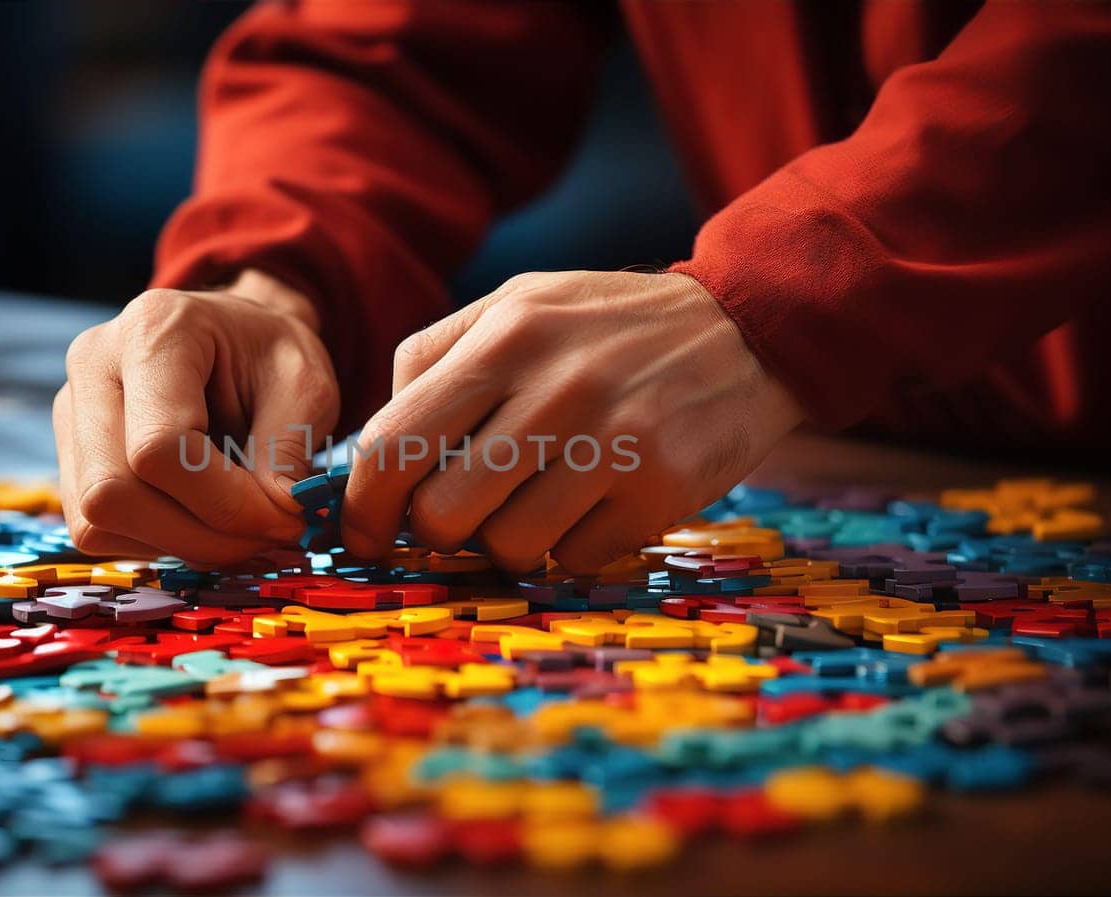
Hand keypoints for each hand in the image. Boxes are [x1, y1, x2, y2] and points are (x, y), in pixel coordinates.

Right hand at [54, 270, 338, 564]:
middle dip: (198, 535)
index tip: (282, 517)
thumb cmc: (271, 356)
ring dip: (178, 544)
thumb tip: (274, 520)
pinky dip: (156, 542)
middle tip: (264, 535)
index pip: (158, 446)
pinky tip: (201, 519)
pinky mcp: (70, 455)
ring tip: (238, 528)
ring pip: (95, 520)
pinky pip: (95, 530)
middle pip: (112, 491)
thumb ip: (289, 450)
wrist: (239, 340)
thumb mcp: (307, 385)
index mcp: (153, 332)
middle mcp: (94, 366)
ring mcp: (72, 412)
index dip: (224, 502)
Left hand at [340, 271, 801, 572]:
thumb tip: (370, 448)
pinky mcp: (662, 490)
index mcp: (505, 337)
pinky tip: (596, 500)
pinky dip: (572, 544)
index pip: (394, 444)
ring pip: (509, 546)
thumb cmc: (606, 327)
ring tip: (542, 498)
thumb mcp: (517, 306)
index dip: (364, 506)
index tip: (364, 533)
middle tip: (465, 513)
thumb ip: (435, 359)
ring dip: (511, 540)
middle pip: (442, 513)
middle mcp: (556, 390)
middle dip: (439, 530)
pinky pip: (575, 557)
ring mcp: (615, 444)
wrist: (746, 328)